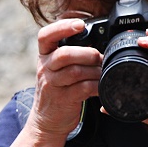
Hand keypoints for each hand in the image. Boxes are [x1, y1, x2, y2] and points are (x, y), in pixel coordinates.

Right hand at [30, 19, 101, 136]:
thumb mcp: (57, 68)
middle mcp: (45, 68)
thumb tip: (101, 42)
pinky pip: (83, 88)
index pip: (45, 35)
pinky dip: (97, 86)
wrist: (47, 121)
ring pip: (75, 72)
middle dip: (87, 54)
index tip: (80, 25)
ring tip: (102, 73)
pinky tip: (102, 86)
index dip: (62, 27)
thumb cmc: (58, 89)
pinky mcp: (62, 99)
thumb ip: (71, 54)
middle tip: (99, 58)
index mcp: (45, 56)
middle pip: (64, 54)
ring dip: (95, 71)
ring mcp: (52, 84)